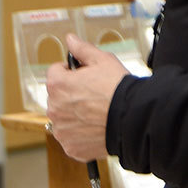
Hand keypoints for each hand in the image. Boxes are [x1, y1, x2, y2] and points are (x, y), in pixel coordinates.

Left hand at [45, 33, 127, 161]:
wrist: (133, 119)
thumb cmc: (119, 90)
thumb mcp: (102, 60)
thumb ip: (82, 49)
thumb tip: (70, 40)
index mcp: (57, 85)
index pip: (55, 72)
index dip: (71, 71)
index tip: (84, 76)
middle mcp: (54, 109)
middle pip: (58, 96)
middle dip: (71, 94)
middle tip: (93, 95)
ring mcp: (61, 130)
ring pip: (63, 118)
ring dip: (74, 114)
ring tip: (95, 113)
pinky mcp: (71, 147)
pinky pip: (71, 137)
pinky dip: (80, 134)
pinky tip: (95, 128)